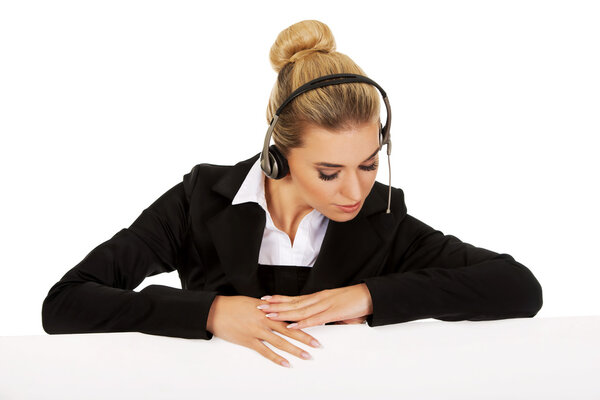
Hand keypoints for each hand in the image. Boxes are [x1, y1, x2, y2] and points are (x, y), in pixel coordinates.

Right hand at [206, 295, 321, 367]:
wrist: (215, 311)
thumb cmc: (233, 305)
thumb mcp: (253, 303)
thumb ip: (267, 308)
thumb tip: (278, 309)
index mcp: (267, 310)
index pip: (289, 316)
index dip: (303, 321)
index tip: (315, 324)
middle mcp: (265, 320)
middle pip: (289, 330)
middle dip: (304, 338)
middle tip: (317, 344)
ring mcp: (257, 331)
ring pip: (280, 342)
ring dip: (294, 350)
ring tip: (306, 355)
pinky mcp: (248, 341)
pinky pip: (265, 351)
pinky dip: (276, 358)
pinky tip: (286, 363)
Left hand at [256, 283, 372, 329]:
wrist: (370, 296)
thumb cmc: (354, 301)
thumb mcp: (336, 308)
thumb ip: (325, 314)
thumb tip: (318, 321)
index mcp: (319, 297)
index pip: (295, 298)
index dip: (280, 298)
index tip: (266, 298)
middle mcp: (319, 298)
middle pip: (293, 302)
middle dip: (275, 304)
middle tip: (260, 305)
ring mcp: (325, 305)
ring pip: (300, 310)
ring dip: (283, 313)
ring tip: (269, 314)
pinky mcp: (333, 313)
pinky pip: (314, 319)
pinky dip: (301, 323)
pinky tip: (291, 325)